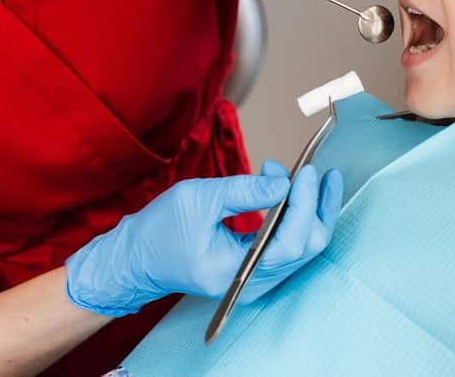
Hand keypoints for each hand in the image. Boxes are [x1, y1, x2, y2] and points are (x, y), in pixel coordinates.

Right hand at [63, 163, 344, 316]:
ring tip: (303, 174)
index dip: (304, 205)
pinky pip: (291, 246)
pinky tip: (295, 191)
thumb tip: (285, 181)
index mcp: (234, 272)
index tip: (307, 172)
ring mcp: (257, 280)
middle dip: (316, 206)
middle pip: (306, 248)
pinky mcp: (257, 270)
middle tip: (312, 170)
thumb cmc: (160, 230)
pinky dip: (298, 217)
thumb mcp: (198, 199)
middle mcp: (252, 283)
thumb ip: (244, 191)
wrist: (138, 259)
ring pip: (304, 248)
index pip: (289, 244)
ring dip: (310, 209)